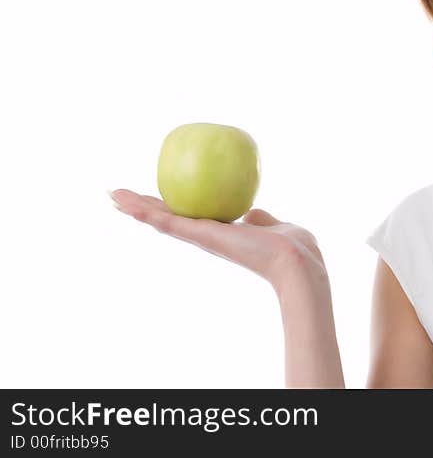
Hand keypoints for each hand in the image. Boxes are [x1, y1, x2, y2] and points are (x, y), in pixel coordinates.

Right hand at [108, 189, 328, 300]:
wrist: (295, 261)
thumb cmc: (292, 246)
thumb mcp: (273, 226)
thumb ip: (259, 219)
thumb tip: (251, 213)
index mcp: (223, 233)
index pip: (191, 217)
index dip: (170, 208)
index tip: (152, 199)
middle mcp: (208, 236)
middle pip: (169, 220)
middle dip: (144, 208)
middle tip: (119, 197)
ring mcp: (203, 237)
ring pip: (162, 221)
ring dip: (136, 208)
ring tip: (112, 196)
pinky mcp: (202, 236)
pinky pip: (169, 221)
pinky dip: (146, 211)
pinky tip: (127, 202)